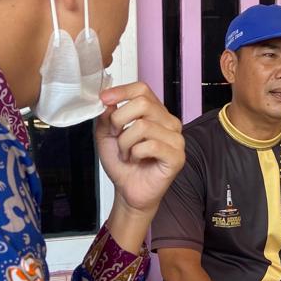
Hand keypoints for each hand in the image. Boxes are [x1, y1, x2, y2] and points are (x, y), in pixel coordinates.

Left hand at [95, 82, 183, 214]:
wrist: (128, 191)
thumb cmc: (123, 164)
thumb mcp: (106, 135)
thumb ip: (106, 116)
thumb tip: (108, 100)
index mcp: (155, 113)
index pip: (142, 89)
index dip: (122, 91)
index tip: (104, 98)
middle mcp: (168, 122)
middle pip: (142, 104)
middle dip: (119, 120)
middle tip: (116, 136)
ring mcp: (176, 139)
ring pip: (143, 126)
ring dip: (125, 143)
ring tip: (126, 154)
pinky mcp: (177, 156)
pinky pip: (151, 145)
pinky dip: (136, 154)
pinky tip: (136, 160)